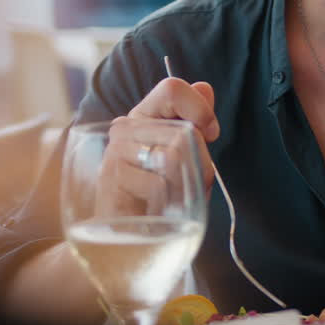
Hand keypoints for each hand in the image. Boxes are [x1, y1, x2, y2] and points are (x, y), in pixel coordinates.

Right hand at [89, 79, 219, 216]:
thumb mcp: (185, 156)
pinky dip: (167, 202)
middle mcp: (126, 127)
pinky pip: (159, 185)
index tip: (212, 134)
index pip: (172, 89)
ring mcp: (116, 150)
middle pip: (184, 132)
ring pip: (174, 157)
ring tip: (173, 199)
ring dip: (186, 185)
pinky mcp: (113, 177)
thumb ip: (194, 122)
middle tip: (190, 185)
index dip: (200, 109)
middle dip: (201, 163)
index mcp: (144, 115)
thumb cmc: (159, 194)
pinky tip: (156, 210)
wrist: (128, 236)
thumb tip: (204, 88)